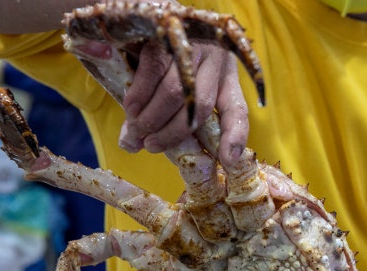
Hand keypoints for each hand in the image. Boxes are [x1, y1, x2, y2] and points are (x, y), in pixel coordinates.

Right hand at [118, 41, 248, 164]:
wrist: (148, 11)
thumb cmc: (163, 57)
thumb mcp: (172, 84)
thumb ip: (158, 116)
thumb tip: (130, 146)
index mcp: (226, 76)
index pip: (237, 108)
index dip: (235, 136)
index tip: (228, 159)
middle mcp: (215, 60)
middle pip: (200, 106)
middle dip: (173, 133)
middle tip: (151, 146)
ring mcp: (193, 46)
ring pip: (176, 93)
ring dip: (152, 119)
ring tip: (136, 131)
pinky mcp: (167, 35)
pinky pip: (153, 72)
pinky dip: (139, 96)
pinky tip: (131, 108)